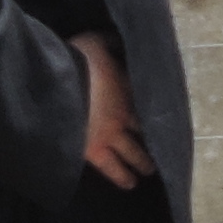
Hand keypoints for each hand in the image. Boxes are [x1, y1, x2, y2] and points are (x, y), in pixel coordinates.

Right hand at [77, 34, 153, 191]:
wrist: (59, 84)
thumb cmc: (74, 59)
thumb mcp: (93, 41)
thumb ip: (106, 42)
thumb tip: (116, 38)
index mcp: (124, 84)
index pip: (142, 97)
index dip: (149, 104)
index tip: (156, 111)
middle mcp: (124, 111)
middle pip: (144, 127)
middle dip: (153, 137)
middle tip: (163, 145)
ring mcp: (111, 133)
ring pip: (134, 151)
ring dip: (143, 161)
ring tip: (149, 170)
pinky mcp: (95, 150)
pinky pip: (112, 167)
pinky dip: (122, 176)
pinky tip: (130, 184)